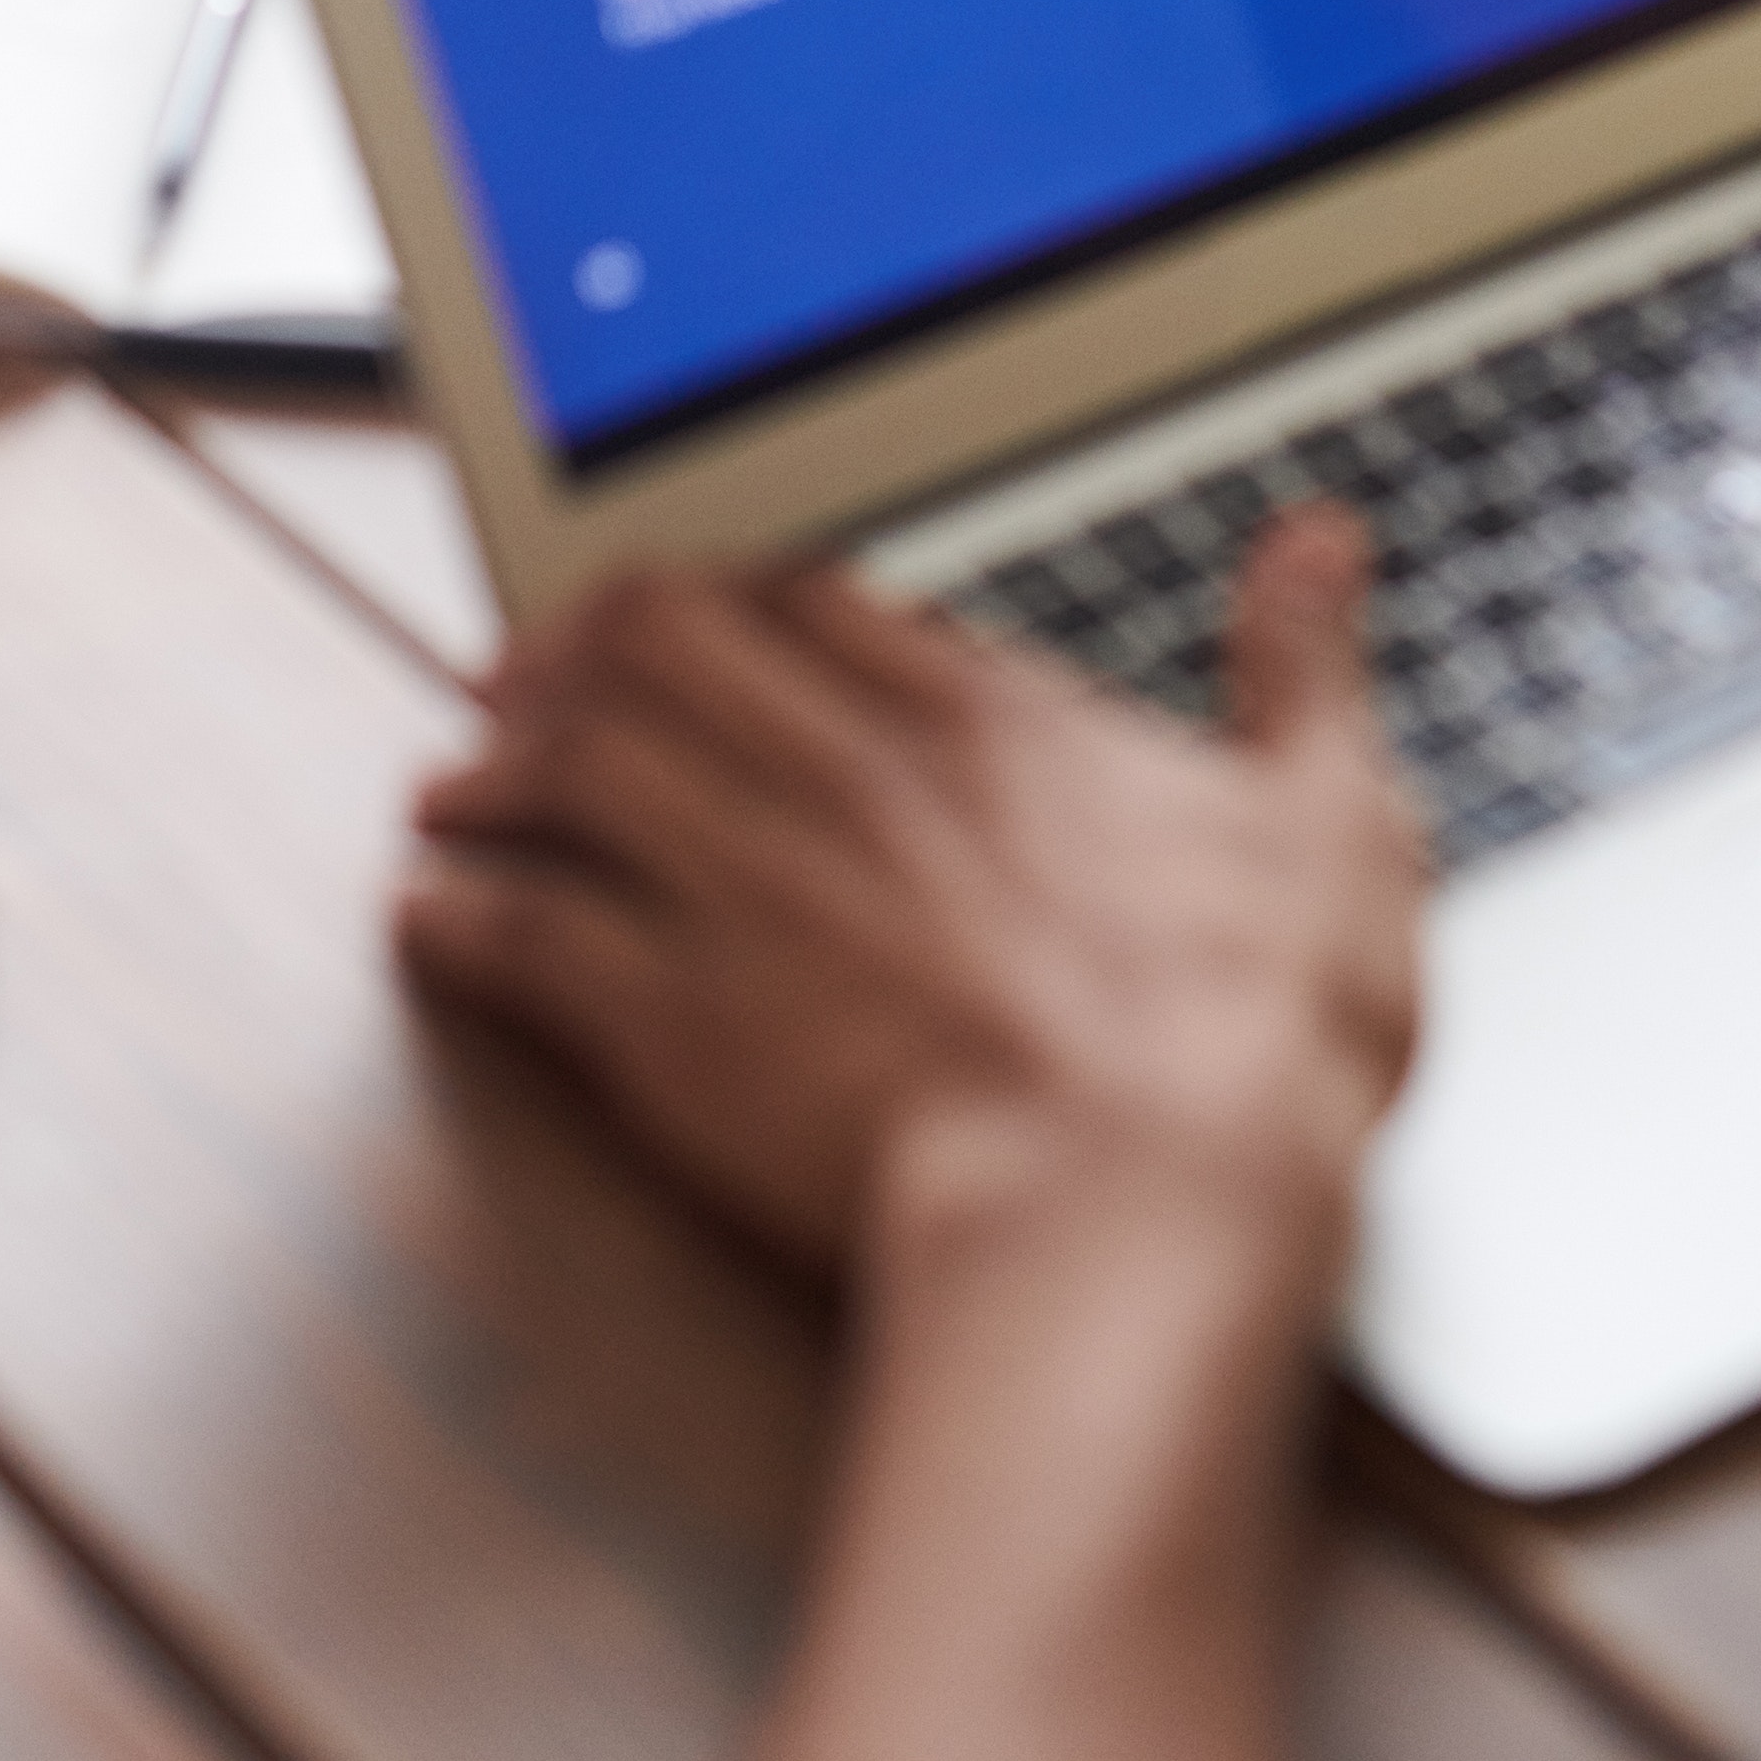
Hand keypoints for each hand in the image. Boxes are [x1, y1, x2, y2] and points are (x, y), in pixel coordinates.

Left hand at [398, 516, 1423, 1290]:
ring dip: (492, 768)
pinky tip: (428, 915)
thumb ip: (1302, 672)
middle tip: (521, 675)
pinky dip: (459, 914)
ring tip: (453, 787)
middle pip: (658, 652)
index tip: (685, 611)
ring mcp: (741, 891)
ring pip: (568, 767)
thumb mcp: (1332, 821)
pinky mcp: (670, 1024)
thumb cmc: (1242, 1041)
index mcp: (981, 720)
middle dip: (573, 651)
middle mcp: (840, 774)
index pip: (811, 601)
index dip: (728, 594)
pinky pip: (522, 936)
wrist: (1130, 1211)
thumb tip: (1322, 549)